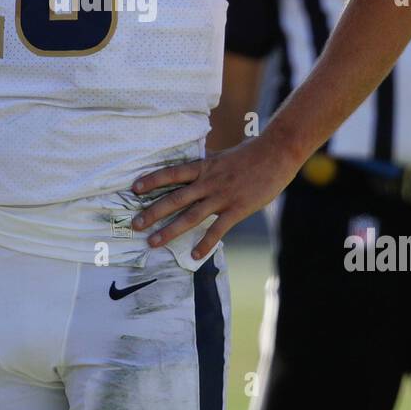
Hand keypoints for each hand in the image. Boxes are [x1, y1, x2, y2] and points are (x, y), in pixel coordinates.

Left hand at [131, 137, 298, 260]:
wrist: (276, 153)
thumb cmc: (250, 154)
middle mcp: (209, 182)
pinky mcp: (237, 209)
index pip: (172, 173)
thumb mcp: (222, 156)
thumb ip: (206, 166)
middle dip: (153, 211)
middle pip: (175, 198)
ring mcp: (222, 196)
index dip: (152, 180)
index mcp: (204, 166)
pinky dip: (206, 244)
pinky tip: (195, 256)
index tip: (134, 188)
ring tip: (153, 242)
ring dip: (170, 231)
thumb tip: (190, 170)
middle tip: (135, 224)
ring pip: (191, 216)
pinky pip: (218, 229)